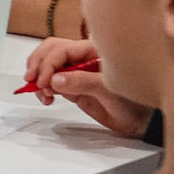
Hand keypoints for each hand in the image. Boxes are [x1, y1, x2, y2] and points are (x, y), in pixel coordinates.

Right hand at [22, 38, 150, 135]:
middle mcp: (83, 58)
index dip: (48, 64)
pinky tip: (47, 97)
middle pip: (51, 51)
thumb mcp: (109, 91)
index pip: (62, 50)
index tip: (44, 81)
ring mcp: (77, 72)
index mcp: (94, 51)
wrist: (140, 123)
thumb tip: (56, 79)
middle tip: (33, 81)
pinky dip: (43, 88)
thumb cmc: (135, 103)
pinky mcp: (73, 86)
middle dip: (38, 65)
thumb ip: (83, 82)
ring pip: (48, 65)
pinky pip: (51, 81)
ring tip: (43, 93)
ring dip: (38, 77)